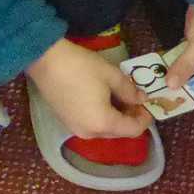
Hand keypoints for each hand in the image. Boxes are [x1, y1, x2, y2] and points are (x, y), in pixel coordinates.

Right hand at [26, 38, 150, 139]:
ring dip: (116, 117)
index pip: (133, 130)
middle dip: (130, 118)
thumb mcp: (111, 75)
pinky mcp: (66, 122)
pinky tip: (102, 99)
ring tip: (120, 97)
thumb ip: (130, 91)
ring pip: (104, 130)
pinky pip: (91, 125)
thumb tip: (141, 99)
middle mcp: (89, 133)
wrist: (45, 61)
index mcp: (103, 123)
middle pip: (118, 132)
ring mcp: (75, 129)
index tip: (148, 104)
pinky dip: (102, 117)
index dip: (144, 119)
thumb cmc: (81, 67)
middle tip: (136, 99)